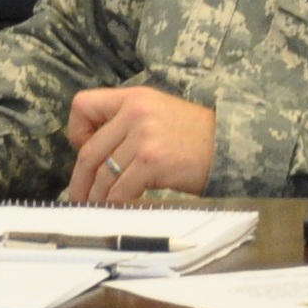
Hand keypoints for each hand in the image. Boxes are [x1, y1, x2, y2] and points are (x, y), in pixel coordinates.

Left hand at [65, 86, 216, 204]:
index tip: (83, 150)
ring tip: (94, 208)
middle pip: (90, 149)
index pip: (83, 105)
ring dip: (96, 196)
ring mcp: (143, 137)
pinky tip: (115, 209)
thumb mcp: (157, 112)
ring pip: (104, 173)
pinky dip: (114, 202)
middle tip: (77, 196)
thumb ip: (126, 122)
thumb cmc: (194, 135)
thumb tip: (93, 149)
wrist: (230, 147)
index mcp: (132, 97)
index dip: (77, 131)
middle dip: (80, 178)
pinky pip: (122, 188)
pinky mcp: (153, 161)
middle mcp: (134, 112)